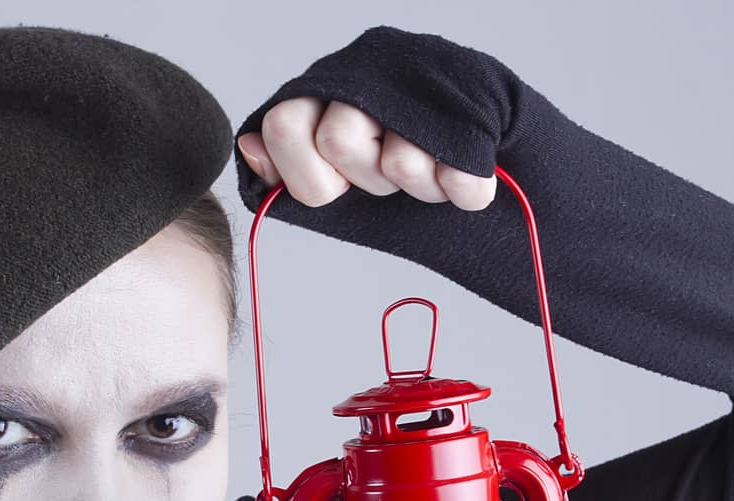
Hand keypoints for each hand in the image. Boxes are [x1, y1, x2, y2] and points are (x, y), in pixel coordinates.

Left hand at [236, 98, 496, 211]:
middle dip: (365, 178)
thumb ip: (289, 158)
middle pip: (338, 143)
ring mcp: (422, 88)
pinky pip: (459, 179)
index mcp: (330, 87)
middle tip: (389, 174)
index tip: (336, 184)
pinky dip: (461, 191)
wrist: (484, 127)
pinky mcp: (473, 113)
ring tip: (429, 170)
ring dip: (418, 186)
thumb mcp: (335, 162)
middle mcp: (369, 76)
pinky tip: (459, 177)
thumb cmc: (398, 150)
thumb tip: (249, 148)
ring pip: (399, 164)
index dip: (307, 172)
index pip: (283, 126)